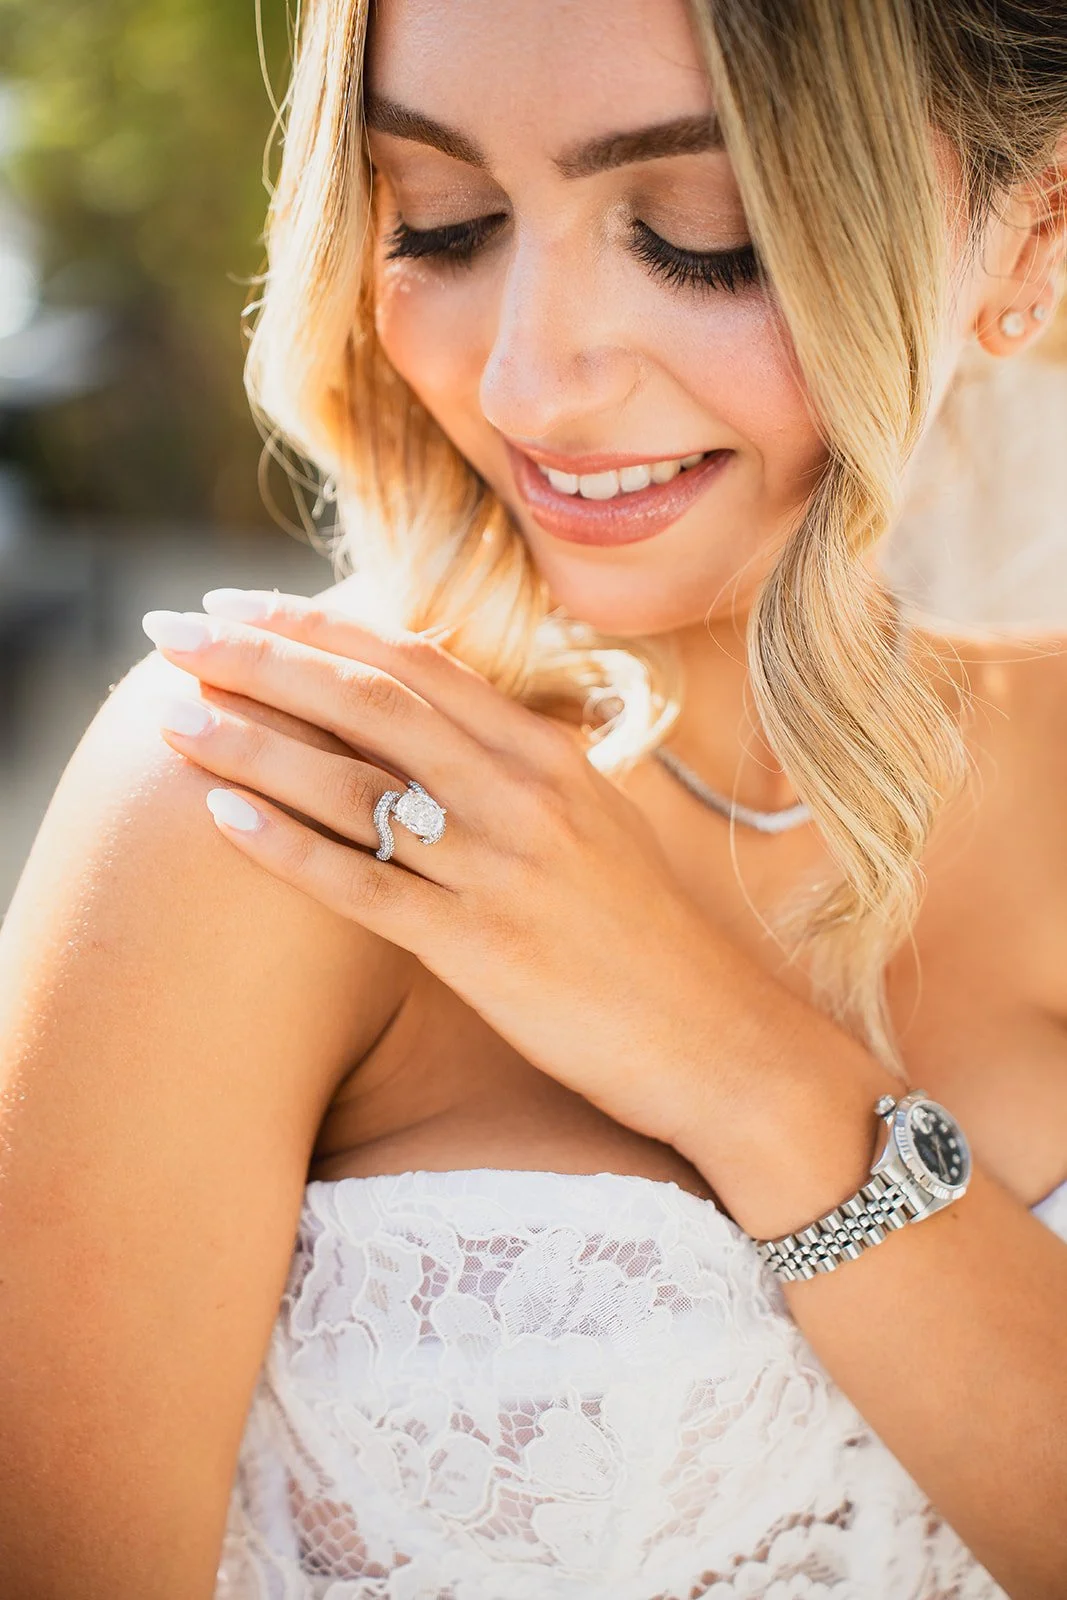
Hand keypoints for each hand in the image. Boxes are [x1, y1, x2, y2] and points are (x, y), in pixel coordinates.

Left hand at [141, 589, 725, 1149]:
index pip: (414, 659)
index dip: (314, 624)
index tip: (233, 603)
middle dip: (258, 657)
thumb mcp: (596, 823)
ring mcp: (501, 869)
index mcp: (548, 752)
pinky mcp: (481, 950)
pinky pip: (363, 888)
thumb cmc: (648, 936)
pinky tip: (217, 819)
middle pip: (369, 700)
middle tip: (167, 633)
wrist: (719, 1040)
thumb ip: (520, 767)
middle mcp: (522, 794)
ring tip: (166, 716)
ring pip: (352, 785)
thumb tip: (448, 727)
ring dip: (250, 744)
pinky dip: (285, 849)